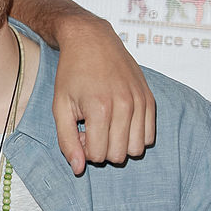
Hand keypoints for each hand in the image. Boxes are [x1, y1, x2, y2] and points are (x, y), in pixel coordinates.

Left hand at [52, 16, 155, 173]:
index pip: (98, 156)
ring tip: (105, 125)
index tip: (78, 130)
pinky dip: (134, 136)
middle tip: (90, 128)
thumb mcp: (60, 107)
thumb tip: (79, 169)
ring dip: (119, 144)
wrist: (91, 40)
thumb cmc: (72, 73)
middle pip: (118, 156)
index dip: (85, 149)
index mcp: (99, 108)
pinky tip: (119, 121)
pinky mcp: (150, 98)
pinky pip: (149, 136)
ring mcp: (141, 101)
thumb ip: (67, 141)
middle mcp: (125, 105)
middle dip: (102, 149)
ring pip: (137, 149)